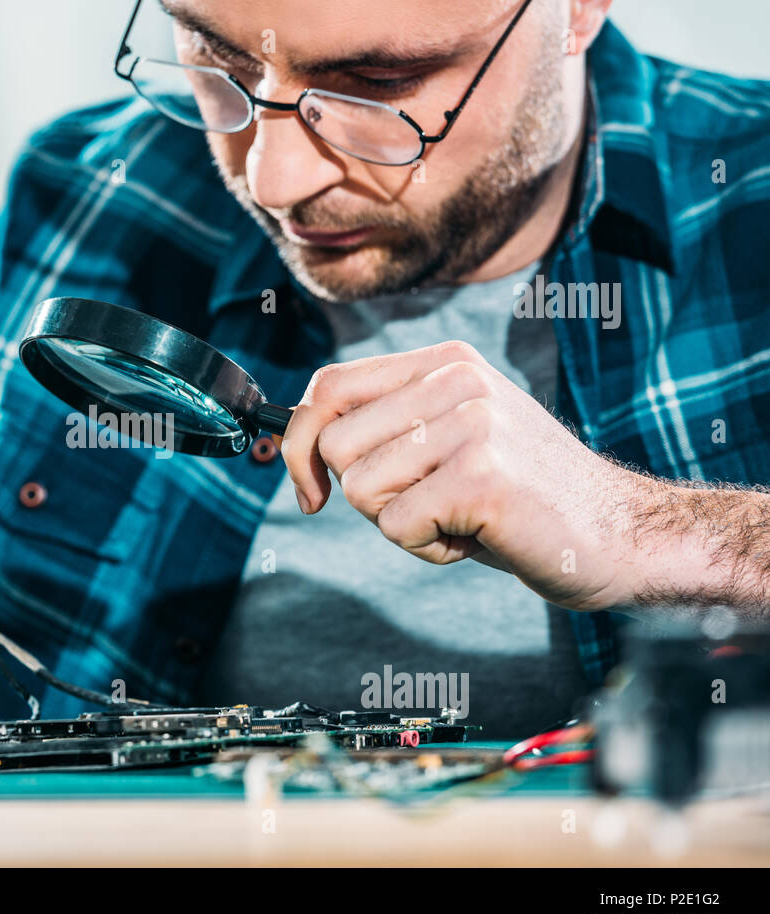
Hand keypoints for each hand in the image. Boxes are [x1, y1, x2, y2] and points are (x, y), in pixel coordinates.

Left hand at [280, 340, 653, 611]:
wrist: (621, 534)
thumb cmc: (519, 498)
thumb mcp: (450, 440)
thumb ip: (386, 426)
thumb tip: (293, 440)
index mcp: (445, 364)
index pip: (329, 385)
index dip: (299, 441)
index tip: (309, 489)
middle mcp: (457, 381)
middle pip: (334, 445)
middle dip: (364, 494)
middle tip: (427, 505)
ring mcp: (472, 424)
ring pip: (360, 488)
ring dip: (399, 523)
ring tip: (460, 517)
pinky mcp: (481, 477)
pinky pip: (398, 527)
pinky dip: (428, 550)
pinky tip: (477, 537)